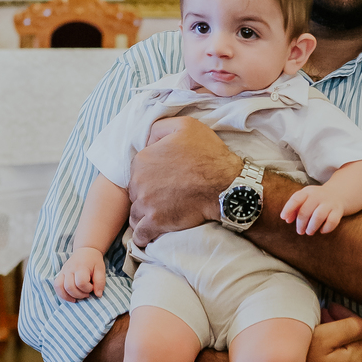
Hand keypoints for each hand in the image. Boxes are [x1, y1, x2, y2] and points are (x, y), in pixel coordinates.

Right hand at [56, 247, 106, 301]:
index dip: (88, 289)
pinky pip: (56, 286)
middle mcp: (70, 269)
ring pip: (60, 287)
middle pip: (70, 287)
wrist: (86, 251)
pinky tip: (70, 297)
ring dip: (69, 296)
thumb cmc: (94, 261)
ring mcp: (63, 271)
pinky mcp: (60, 274)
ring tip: (78, 298)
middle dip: (79, 294)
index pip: (81, 282)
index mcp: (81, 267)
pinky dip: (62, 294)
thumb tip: (98, 295)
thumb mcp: (101, 269)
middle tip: (87, 293)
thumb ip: (100, 282)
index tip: (92, 287)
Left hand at [128, 118, 241, 246]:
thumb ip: (159, 128)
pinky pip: (140, 234)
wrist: (226, 185)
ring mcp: (146, 204)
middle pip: (135, 192)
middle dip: (146, 195)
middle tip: (165, 195)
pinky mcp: (155, 223)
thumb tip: (147, 138)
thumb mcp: (185, 126)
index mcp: (142, 159)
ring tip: (160, 214)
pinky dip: (144, 236)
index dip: (149, 174)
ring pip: (135, 213)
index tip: (163, 178)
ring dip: (144, 215)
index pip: (137, 170)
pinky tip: (152, 233)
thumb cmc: (208, 155)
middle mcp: (139, 182)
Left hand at [281, 185, 344, 235]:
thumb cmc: (315, 200)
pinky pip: (332, 221)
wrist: (338, 194)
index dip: (288, 209)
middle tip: (300, 231)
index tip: (283, 218)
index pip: (296, 198)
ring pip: (319, 216)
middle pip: (305, 211)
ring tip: (309, 231)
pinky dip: (326, 228)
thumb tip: (286, 219)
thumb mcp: (304, 199)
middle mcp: (318, 196)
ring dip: (312, 227)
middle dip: (300, 224)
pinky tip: (322, 230)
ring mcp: (329, 203)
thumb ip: (294, 208)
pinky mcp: (338, 211)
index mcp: (308, 192)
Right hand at [301, 304, 361, 361]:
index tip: (329, 309)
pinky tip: (317, 356)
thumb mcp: (323, 336)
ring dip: (337, 346)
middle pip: (355, 345)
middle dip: (342, 330)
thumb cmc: (297, 359)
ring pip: (347, 360)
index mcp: (355, 361)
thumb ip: (351, 327)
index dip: (346, 316)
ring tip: (318, 334)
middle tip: (322, 317)